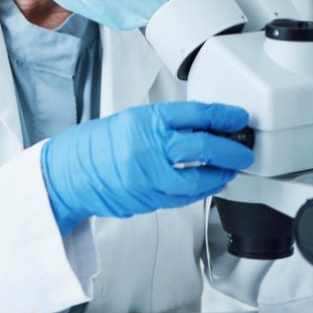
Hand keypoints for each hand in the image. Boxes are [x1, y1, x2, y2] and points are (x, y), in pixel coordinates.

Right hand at [40, 101, 252, 233]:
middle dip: (231, 149)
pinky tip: (209, 185)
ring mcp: (149, 176)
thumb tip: (201, 127)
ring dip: (221, 175)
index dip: (223, 116)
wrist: (68, 174)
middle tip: (244, 149)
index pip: (195, 114)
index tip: (238, 118)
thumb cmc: (94, 146)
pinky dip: (201, 190)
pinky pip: (185, 196)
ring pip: (199, 178)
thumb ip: (163, 124)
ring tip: (230, 170)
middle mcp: (148, 147)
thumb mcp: (129, 120)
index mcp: (144, 121)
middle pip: (204, 147)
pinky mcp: (148, 198)